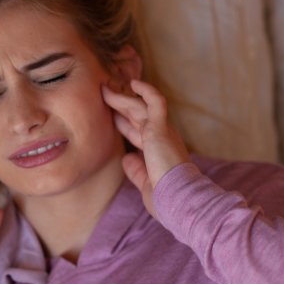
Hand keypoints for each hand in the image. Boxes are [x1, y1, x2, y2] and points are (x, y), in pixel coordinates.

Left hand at [102, 79, 189, 215]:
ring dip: (121, 98)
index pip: (137, 132)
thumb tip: (126, 158)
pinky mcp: (161, 128)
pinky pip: (155, 102)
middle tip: (104, 94)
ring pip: (139, 107)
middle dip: (119, 106)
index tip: (110, 116)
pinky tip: (133, 83)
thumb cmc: (166, 198)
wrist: (179, 200)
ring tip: (105, 88)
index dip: (123, 123)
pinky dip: (146, 90)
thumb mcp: (145, 183)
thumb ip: (136, 169)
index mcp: (158, 151)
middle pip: (136, 116)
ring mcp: (162, 131)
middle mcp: (162, 138)